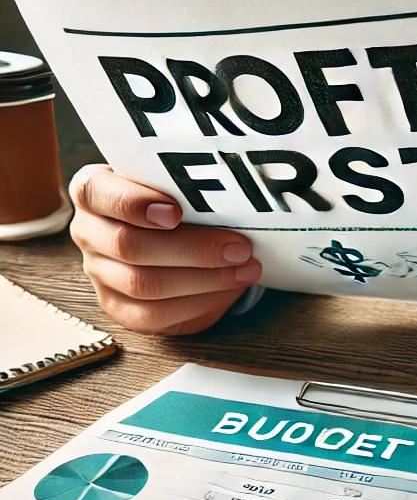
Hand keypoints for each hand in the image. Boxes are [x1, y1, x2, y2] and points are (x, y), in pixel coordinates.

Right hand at [69, 165, 261, 336]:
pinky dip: (198, 303)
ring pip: (143, 284)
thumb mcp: (174, 184)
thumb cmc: (176, 201)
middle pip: (128, 245)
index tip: (175, 212)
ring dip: (204, 279)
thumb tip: (234, 202)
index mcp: (92, 192)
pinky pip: (154, 315)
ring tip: (244, 269)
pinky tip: (228, 290)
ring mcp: (99, 274)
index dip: (134, 203)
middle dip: (191, 249)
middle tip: (238, 247)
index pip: (98, 194)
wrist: (175, 236)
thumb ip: (185, 186)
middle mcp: (88, 233)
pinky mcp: (119, 309)